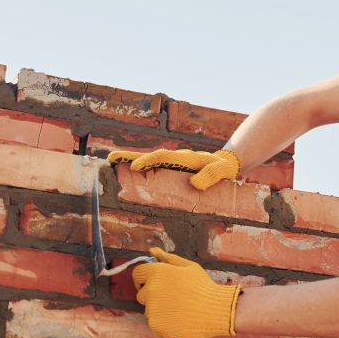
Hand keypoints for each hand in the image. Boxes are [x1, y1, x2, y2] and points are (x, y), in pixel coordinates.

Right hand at [107, 148, 240, 189]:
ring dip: (131, 160)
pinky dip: (140, 165)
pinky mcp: (173, 166)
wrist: (227, 163)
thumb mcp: (223, 172)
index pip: (164, 157)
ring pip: (150, 159)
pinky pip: (154, 165)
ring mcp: (174, 161)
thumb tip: (195, 183)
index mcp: (187, 158)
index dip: (149, 161)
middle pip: (151, 155)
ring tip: (112, 161)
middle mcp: (177, 157)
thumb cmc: (225, 169)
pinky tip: (127, 169)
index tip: (135, 167)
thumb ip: (211, 176)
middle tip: (111, 158)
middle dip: (130, 156)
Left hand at [132, 248, 240, 337]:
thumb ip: (168, 258)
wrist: (215, 310)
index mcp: (157, 272)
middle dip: (153, 295)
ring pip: (148, 309)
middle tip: (173, 297)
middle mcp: (150, 290)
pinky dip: (164, 322)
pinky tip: (179, 318)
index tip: (153, 283)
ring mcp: (151, 309)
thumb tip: (152, 250)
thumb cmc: (204, 286)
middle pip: (142, 294)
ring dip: (159, 309)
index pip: (137, 274)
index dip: (144, 278)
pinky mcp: (155, 325)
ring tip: (180, 309)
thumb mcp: (189, 267)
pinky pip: (154, 322)